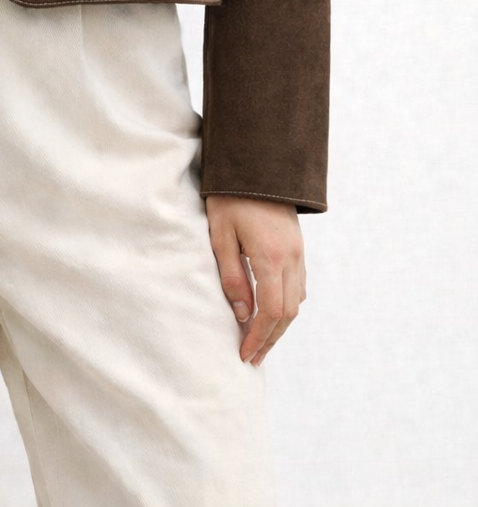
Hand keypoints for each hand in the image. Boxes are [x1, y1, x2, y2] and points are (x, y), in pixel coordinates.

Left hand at [204, 194, 305, 365]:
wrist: (257, 162)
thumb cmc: (230, 196)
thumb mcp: (220, 234)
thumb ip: (232, 276)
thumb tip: (241, 315)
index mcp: (271, 256)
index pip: (271, 312)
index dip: (259, 338)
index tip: (244, 355)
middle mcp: (292, 257)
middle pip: (288, 313)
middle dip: (270, 339)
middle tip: (252, 358)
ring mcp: (298, 251)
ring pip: (296, 301)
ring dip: (280, 325)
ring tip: (260, 341)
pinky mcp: (297, 245)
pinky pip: (299, 285)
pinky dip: (287, 305)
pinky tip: (273, 312)